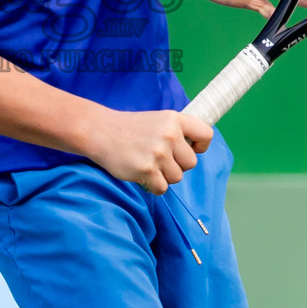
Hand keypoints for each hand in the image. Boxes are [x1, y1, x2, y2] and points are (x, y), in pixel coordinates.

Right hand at [84, 109, 213, 193]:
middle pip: (191, 163)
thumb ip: (177, 131)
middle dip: (177, 165)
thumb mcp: (158, 120)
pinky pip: (162, 188)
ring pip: (177, 178)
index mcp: (174, 119)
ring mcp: (158, 152)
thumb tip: (196, 149)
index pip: (206, 135)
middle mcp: (169, 134)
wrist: (100, 132)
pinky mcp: (147, 169)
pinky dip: (153, 185)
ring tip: (148, 164)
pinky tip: (141, 173)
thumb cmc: (130, 128)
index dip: (200, 146)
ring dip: (164, 176)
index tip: (188, 149)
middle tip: (159, 158)